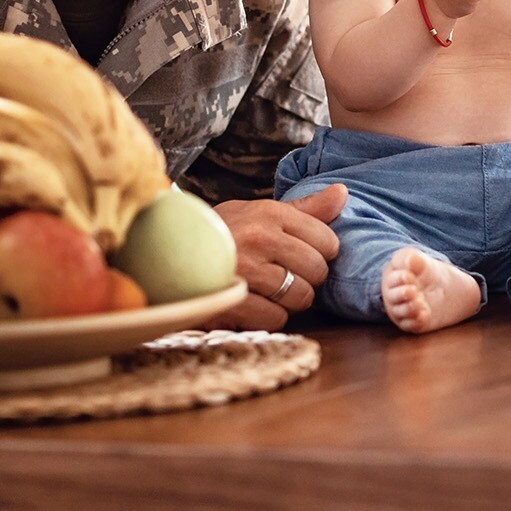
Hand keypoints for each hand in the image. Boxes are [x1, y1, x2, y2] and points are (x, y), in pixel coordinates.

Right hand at [204, 184, 347, 330]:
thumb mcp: (259, 213)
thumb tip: (343, 193)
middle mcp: (260, 237)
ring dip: (288, 300)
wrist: (167, 255)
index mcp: (269, 213)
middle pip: (317, 271)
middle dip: (306, 278)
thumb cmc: (222, 235)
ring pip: (300, 297)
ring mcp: (246, 269)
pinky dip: (268, 316)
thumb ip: (305, 209)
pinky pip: (276, 318)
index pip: (327, 240)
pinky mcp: (234, 300)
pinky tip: (252, 304)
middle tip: (282, 275)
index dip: (319, 252)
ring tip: (266, 290)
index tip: (299, 255)